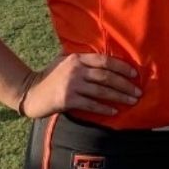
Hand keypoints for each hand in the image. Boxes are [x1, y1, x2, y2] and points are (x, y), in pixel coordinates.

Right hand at [19, 53, 140, 118]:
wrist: (30, 93)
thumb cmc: (50, 76)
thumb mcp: (64, 61)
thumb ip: (82, 59)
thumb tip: (105, 57)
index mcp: (77, 58)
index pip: (105, 60)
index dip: (121, 67)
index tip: (134, 74)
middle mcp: (76, 69)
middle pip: (106, 76)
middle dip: (125, 84)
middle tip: (138, 91)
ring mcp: (71, 84)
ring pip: (101, 91)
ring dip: (119, 96)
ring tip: (132, 101)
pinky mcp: (67, 99)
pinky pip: (90, 104)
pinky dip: (103, 108)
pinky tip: (114, 111)